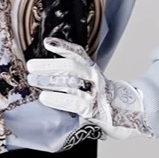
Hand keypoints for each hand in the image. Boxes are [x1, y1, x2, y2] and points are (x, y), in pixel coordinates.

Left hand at [25, 37, 154, 140]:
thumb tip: (45, 72)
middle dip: (49, 65)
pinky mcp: (94, 109)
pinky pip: (73, 101)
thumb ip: (73, 75)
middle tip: (31, 67)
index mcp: (92, 68)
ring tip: (33, 80)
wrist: (127, 115)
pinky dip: (57, 98)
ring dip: (49, 81)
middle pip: (70, 66)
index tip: (47, 42)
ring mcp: (95, 92)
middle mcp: (94, 77)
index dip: (62, 46)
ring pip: (70, 82)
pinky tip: (44, 97)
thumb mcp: (89, 82)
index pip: (77, 53)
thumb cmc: (101, 98)